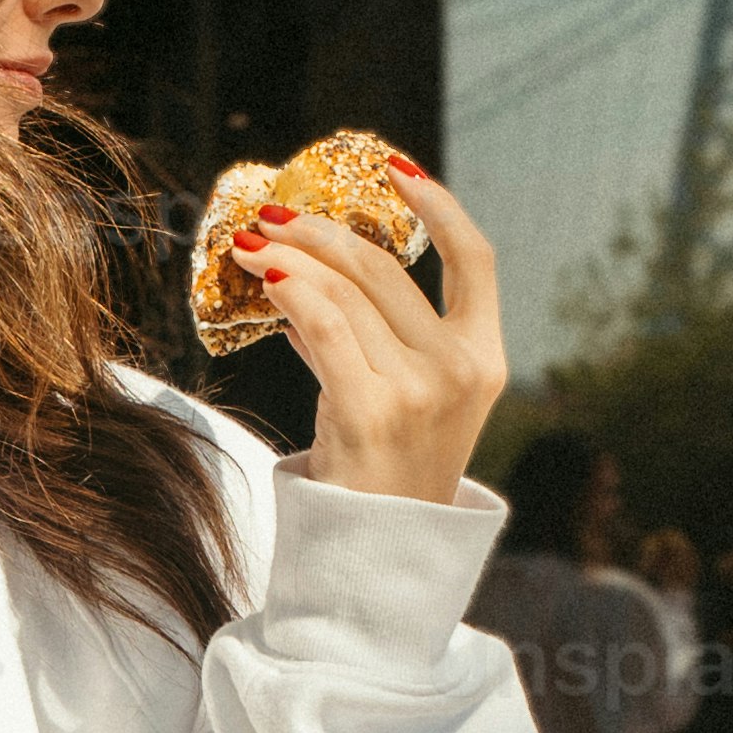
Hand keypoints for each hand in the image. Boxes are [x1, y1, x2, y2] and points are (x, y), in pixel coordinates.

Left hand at [235, 167, 505, 504]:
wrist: (376, 562)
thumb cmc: (381, 483)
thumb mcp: (395, 402)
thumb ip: (365, 342)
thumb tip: (303, 281)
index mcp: (484, 362)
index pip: (476, 259)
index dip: (438, 205)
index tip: (394, 169)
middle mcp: (460, 371)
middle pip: (388, 270)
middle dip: (324, 231)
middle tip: (274, 215)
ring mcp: (421, 391)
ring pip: (348, 295)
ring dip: (291, 259)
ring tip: (248, 244)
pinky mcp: (373, 411)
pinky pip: (325, 328)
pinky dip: (291, 293)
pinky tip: (263, 278)